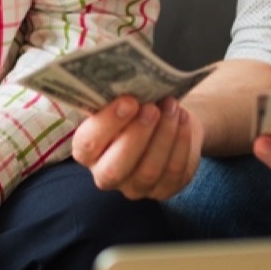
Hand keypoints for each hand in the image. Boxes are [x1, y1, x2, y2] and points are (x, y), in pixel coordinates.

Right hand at [71, 96, 202, 199]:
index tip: (129, 101)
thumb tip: (123, 79)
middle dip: (137, 135)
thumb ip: (114, 96)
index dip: (107, 124)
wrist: (163, 119)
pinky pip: (174, 172)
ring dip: (164, 135)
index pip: (87, 145)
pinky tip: (184, 120)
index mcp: (86, 151)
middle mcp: (105, 175)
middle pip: (115, 169)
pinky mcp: (163, 190)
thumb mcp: (120, 99)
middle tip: (152, 108)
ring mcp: (135, 187)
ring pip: (149, 171)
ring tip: (172, 107)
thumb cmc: (135, 105)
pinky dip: (182, 143)